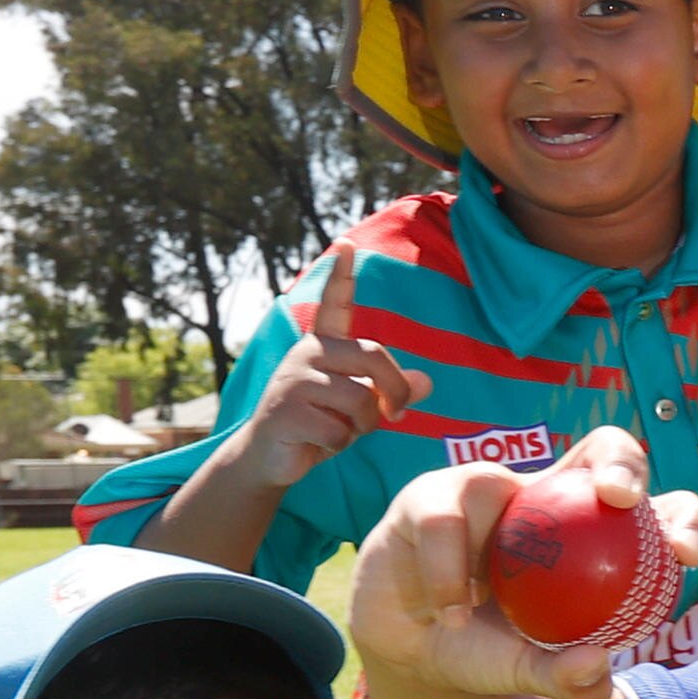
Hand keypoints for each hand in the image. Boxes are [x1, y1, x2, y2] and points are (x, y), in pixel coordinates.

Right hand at [241, 244, 426, 484]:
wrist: (270, 455)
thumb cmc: (320, 423)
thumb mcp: (361, 404)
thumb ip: (391, 389)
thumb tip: (428, 382)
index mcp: (324, 345)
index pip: (335, 304)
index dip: (341, 274)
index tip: (346, 243)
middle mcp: (307, 353)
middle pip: (374, 357)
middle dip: (395, 390)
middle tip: (396, 414)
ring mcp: (293, 380)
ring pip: (360, 400)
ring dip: (362, 426)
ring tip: (340, 428)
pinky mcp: (286, 412)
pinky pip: (339, 431)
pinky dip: (340, 445)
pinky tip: (319, 442)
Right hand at [348, 429, 697, 698]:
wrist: (415, 651)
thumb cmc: (491, 652)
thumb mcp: (532, 672)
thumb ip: (569, 680)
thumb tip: (597, 666)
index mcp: (598, 537)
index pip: (662, 513)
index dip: (688, 520)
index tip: (686, 554)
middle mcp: (552, 499)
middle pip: (608, 448)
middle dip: (625, 462)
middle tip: (622, 499)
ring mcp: (492, 489)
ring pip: (499, 480)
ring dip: (490, 543)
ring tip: (473, 610)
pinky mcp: (431, 497)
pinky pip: (443, 522)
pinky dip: (445, 574)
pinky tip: (449, 614)